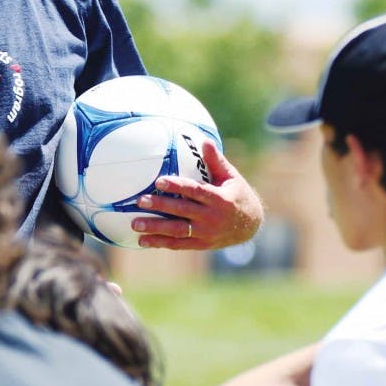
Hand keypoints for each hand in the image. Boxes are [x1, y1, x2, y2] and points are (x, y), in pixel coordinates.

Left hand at [132, 140, 263, 249]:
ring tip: (135, 224)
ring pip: (177, 230)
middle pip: (182, 211)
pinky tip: (142, 241)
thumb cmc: (237, 195)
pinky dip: (160, 243)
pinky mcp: (200, 244)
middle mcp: (211, 218)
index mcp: (219, 199)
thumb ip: (216, 161)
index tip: (159, 181)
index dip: (177, 186)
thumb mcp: (231, 177)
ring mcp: (205, 233)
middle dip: (160, 206)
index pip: (195, 191)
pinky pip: (178, 244)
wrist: (250, 225)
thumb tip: (205, 141)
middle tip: (140, 201)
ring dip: (155, 228)